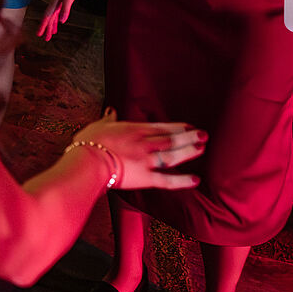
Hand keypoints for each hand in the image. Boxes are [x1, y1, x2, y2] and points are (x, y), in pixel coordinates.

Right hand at [39, 0, 101, 38]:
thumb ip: (66, 8)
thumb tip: (61, 21)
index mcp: (55, 1)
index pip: (48, 16)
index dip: (44, 26)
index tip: (40, 34)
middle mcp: (54, 1)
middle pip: (49, 17)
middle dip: (47, 28)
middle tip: (45, 38)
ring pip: (53, 14)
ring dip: (52, 24)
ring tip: (52, 33)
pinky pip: (57, 10)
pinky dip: (56, 17)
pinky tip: (57, 20)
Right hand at [72, 109, 206, 190]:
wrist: (89, 162)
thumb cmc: (89, 144)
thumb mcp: (98, 126)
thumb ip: (108, 119)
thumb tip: (111, 110)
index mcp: (134, 130)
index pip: (161, 127)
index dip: (177, 127)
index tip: (189, 126)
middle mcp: (145, 144)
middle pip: (172, 139)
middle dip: (189, 136)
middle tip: (204, 134)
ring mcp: (147, 161)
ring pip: (173, 155)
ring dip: (189, 152)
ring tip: (202, 149)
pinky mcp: (145, 178)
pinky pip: (167, 180)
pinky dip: (182, 181)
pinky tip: (195, 179)